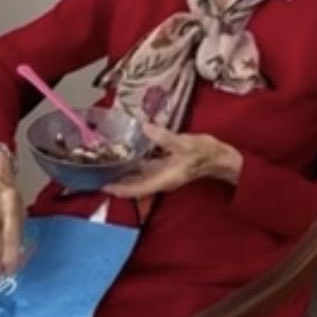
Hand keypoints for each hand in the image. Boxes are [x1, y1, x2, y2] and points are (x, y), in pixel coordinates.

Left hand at [102, 121, 242, 198]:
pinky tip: (126, 154)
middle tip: (96, 174)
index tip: (101, 185)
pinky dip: (134, 165)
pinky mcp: (165, 167)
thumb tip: (145, 127)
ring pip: (138, 178)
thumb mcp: (185, 143)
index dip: (118, 189)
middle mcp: (160, 180)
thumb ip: (164, 137)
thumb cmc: (204, 154)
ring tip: (106, 164)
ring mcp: (163, 175)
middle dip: (116, 182)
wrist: (220, 158)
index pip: (135, 189)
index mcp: (163, 179)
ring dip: (123, 174)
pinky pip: (144, 170)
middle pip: (133, 186)